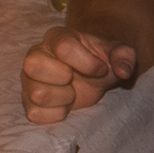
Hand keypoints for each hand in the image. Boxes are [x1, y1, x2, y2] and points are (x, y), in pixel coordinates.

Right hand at [21, 29, 135, 123]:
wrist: (92, 75)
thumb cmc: (101, 61)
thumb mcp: (119, 54)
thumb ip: (125, 56)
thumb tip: (123, 70)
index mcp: (57, 37)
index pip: (63, 47)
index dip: (88, 63)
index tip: (101, 69)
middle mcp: (36, 55)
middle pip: (33, 65)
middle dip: (64, 78)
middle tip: (76, 79)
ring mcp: (28, 79)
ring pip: (36, 93)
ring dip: (63, 98)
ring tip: (72, 93)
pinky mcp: (28, 101)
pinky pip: (35, 114)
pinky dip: (56, 114)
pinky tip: (65, 105)